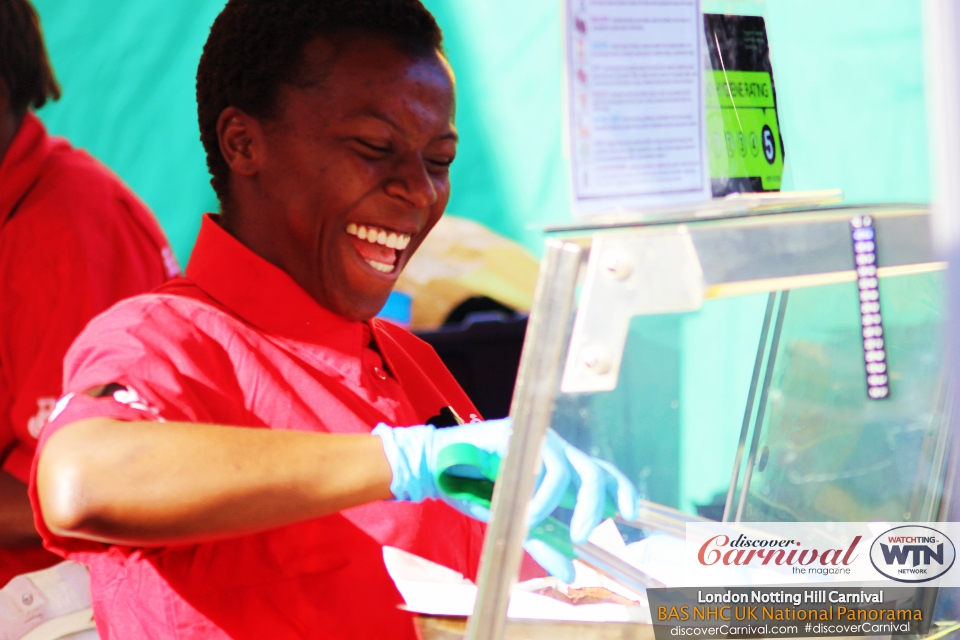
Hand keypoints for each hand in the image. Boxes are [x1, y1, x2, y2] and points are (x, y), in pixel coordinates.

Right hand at [373, 420, 638, 581]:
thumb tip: (570, 574)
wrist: (439, 470)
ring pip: (566, 467)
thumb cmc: (480, 490)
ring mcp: (537, 440)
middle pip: (593, 470)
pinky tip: (523, 508)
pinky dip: (534, 492)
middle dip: (592, 504)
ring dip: (554, 501)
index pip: (603, 473)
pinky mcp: (516, 433)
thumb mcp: (517, 522)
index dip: (621, 489)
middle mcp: (556, 451)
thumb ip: (544, 544)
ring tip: (534, 521)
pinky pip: (535, 462)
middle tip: (580, 535)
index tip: (631, 513)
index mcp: (562, 468)